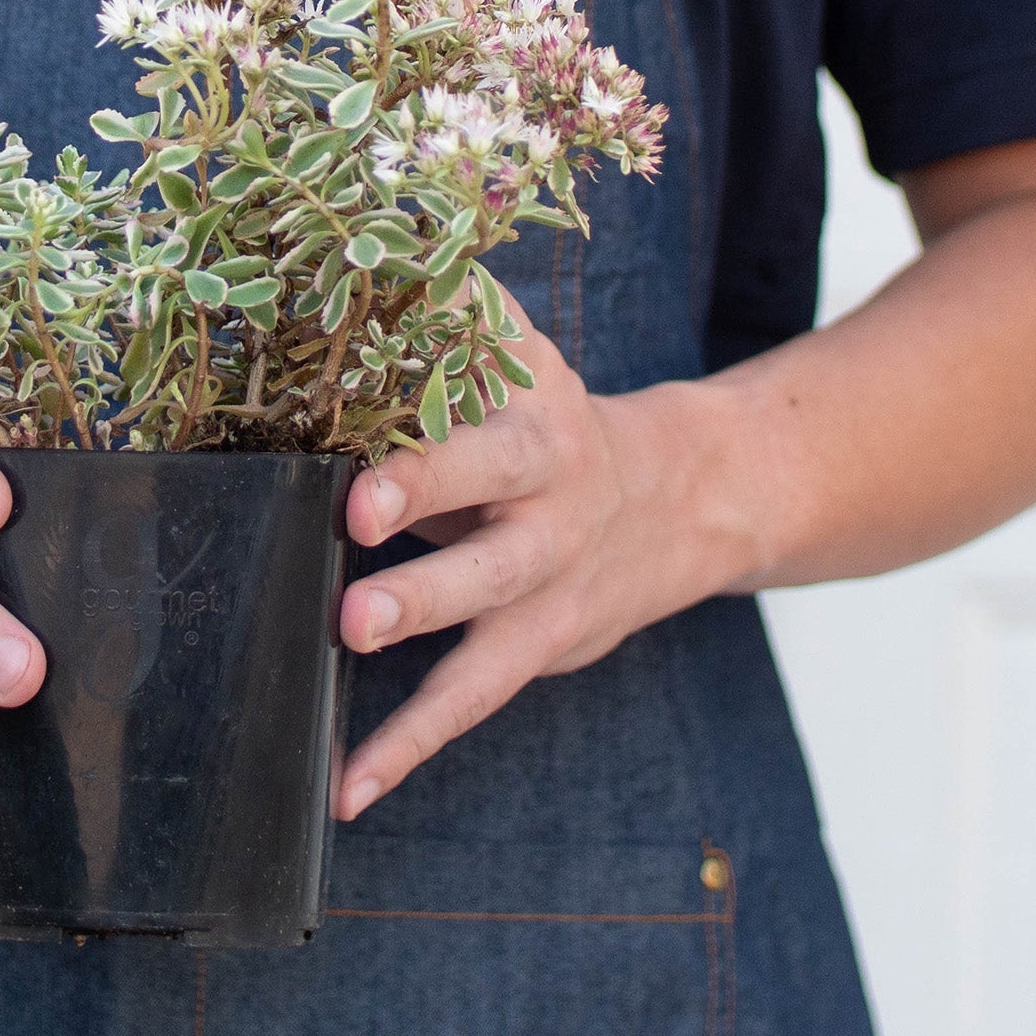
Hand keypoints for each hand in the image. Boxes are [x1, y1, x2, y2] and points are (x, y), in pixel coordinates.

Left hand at [335, 298, 734, 820]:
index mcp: (537, 419)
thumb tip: (364, 243)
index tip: (361, 439)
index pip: (479, 416)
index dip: (427, 433)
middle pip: (487, 505)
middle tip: (354, 515)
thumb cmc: (555, 425)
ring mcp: (547, 579)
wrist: (689, 498)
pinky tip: (346, 792)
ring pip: (484, 611)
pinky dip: (406, 749)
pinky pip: (469, 702)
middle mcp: (548, 496)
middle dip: (423, 510)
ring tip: (346, 634)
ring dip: (419, 621)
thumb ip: (447, 328)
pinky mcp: (539, 645)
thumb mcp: (521, 365)